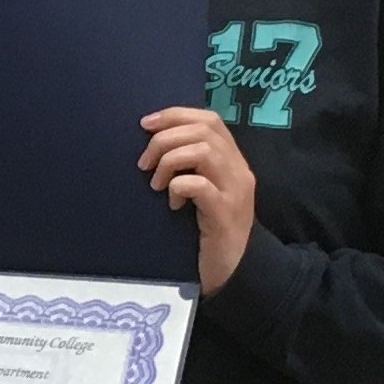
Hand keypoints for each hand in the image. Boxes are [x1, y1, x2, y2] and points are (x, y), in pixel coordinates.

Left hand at [139, 107, 257, 291]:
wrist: (232, 268)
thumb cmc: (207, 226)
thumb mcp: (199, 189)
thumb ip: (188, 163)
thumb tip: (152, 138)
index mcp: (232, 160)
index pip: (210, 120)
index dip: (175, 115)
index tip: (145, 124)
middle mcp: (239, 171)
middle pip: (203, 131)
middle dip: (164, 139)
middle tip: (144, 163)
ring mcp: (235, 191)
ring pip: (203, 152)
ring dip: (169, 161)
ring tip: (156, 183)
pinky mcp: (225, 214)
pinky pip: (200, 186)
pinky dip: (178, 187)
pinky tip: (171, 203)